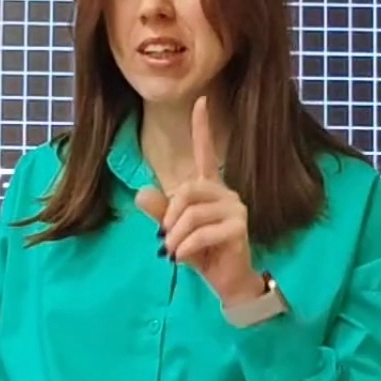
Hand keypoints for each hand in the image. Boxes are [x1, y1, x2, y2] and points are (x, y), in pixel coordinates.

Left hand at [135, 96, 264, 304]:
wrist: (226, 280)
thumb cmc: (202, 252)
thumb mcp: (173, 232)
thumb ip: (158, 212)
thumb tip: (141, 194)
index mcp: (209, 187)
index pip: (205, 151)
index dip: (202, 126)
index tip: (201, 100)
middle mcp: (224, 192)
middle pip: (188, 189)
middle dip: (170, 215)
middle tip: (164, 238)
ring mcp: (235, 208)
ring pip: (192, 212)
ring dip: (175, 236)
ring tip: (173, 252)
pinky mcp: (239, 226)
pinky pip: (202, 231)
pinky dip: (186, 247)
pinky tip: (182, 257)